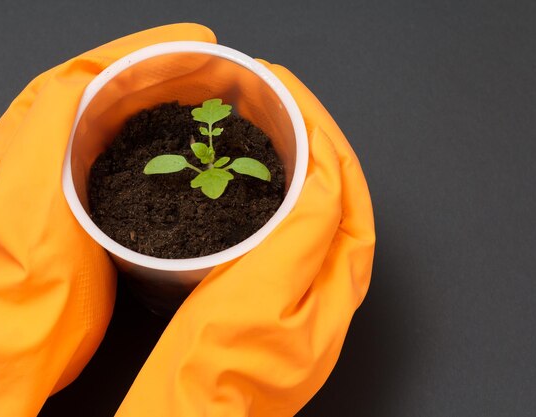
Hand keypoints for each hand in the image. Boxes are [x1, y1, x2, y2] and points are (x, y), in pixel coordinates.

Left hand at [0, 23, 217, 416]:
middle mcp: (53, 143)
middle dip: (163, 70)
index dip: (145, 49)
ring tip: (210, 91)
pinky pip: (136, 152)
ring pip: (127, 118)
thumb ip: (49, 120)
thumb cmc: (32, 267)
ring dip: (167, 99)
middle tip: (213, 65)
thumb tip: (87, 76)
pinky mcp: (98, 201)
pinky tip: (193, 139)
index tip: (195, 41)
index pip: (91, 70)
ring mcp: (77, 172)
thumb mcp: (30, 187)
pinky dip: (166, 137)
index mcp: (33, 130)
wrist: (34, 328)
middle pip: (113, 89)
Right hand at [115, 61, 375, 414]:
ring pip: (320, 210)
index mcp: (336, 286)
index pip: (347, 194)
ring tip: (280, 127)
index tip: (295, 104)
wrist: (188, 415)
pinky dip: (286, 192)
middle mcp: (332, 289)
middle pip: (341, 198)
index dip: (326, 141)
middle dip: (321, 142)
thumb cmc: (217, 366)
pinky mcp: (277, 295)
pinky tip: (265, 181)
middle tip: (287, 102)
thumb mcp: (261, 294)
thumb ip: (304, 236)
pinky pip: (295, 229)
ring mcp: (306, 292)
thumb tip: (326, 179)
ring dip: (307, 163)